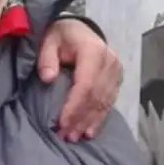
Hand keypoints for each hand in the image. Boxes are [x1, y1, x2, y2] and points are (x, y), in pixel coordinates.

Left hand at [37, 18, 121, 141]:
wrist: (78, 28)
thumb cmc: (61, 34)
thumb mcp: (49, 39)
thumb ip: (47, 58)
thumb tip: (47, 78)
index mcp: (93, 51)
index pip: (86, 84)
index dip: (74, 106)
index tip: (62, 122)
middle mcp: (109, 62)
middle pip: (96, 97)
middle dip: (80, 118)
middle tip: (65, 136)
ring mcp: (116, 72)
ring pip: (104, 102)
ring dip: (89, 122)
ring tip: (75, 137)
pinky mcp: (117, 80)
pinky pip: (109, 102)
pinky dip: (99, 118)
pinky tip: (90, 131)